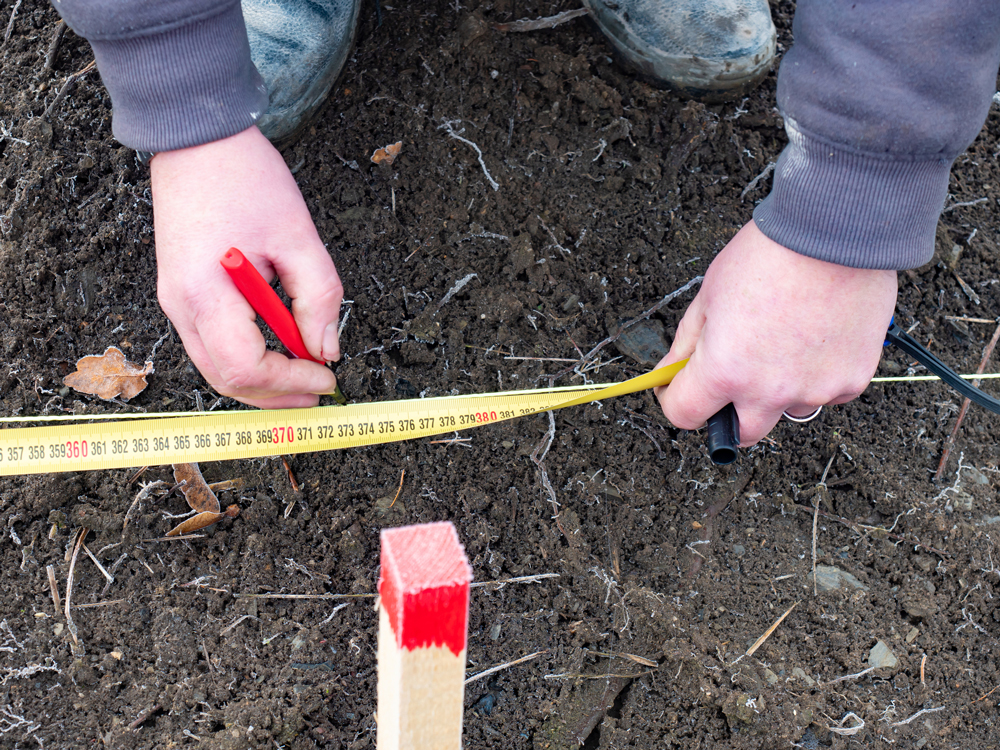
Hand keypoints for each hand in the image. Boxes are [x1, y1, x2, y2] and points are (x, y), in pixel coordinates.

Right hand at [151, 126, 341, 408]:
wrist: (197, 139)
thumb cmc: (246, 179)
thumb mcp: (299, 237)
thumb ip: (319, 299)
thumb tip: (327, 349)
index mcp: (206, 293)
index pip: (245, 368)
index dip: (290, 381)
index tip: (328, 375)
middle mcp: (181, 305)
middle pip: (225, 379)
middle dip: (276, 394)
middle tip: (319, 390)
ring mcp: (175, 300)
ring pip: (215, 366)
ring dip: (262, 380)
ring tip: (305, 372)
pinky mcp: (180, 291)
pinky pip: (212, 343)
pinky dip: (247, 357)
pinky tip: (279, 348)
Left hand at [654, 220, 896, 444]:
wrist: (834, 232)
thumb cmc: (770, 255)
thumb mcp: (709, 295)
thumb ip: (687, 343)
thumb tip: (672, 370)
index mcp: (725, 371)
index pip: (684, 416)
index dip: (674, 401)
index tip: (678, 389)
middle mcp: (769, 391)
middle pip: (740, 434)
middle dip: (729, 414)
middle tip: (732, 381)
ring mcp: (814, 390)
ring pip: (788, 410)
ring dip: (779, 390)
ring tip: (784, 343)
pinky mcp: (851, 381)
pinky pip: (828, 392)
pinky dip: (818, 375)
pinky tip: (816, 338)